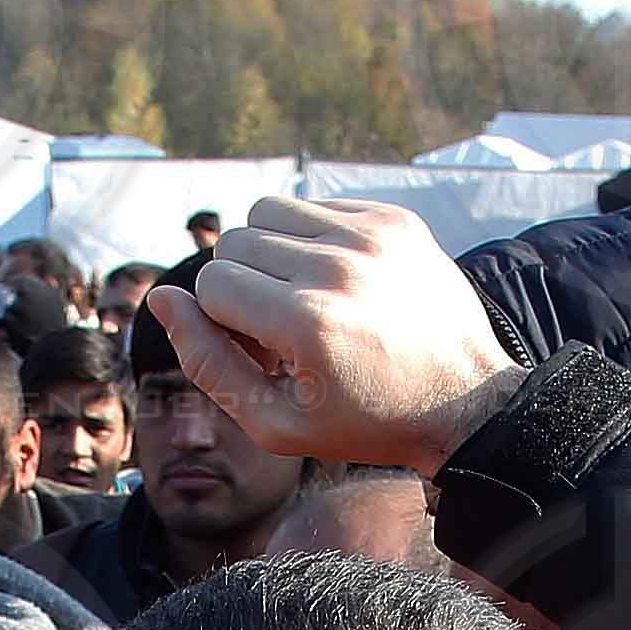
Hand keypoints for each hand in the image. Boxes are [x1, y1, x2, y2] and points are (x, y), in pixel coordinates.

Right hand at [149, 199, 517, 470]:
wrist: (468, 402)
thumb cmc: (365, 421)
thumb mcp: (275, 423)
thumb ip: (207, 364)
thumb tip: (161, 298)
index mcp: (307, 322)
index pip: (212, 284)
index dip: (223, 322)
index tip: (262, 350)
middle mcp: (339, 268)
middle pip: (235, 242)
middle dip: (243, 285)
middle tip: (281, 329)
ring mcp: (373, 237)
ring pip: (270, 210)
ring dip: (272, 252)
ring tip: (304, 297)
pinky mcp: (397, 220)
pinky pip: (318, 206)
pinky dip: (314, 239)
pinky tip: (342, 283)